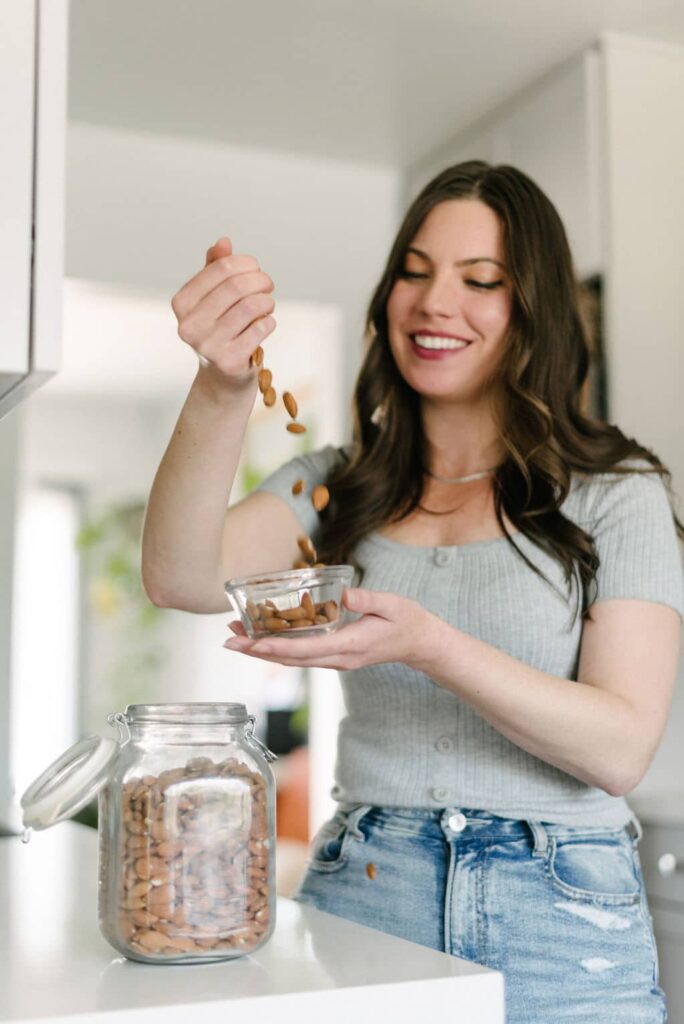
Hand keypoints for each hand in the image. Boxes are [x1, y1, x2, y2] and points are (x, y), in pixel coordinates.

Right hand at [171, 236, 275, 390]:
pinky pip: (259, 329)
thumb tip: (223, 242)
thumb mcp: (213, 297)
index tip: (256, 269)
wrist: (222, 376)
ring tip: (268, 304)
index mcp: (181, 303)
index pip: (220, 267)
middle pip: (236, 286)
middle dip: (260, 280)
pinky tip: (265, 324)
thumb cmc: (220, 329)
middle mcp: (189, 325)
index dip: (245, 263)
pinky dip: (269, 322)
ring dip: (266, 301)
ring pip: (250, 307)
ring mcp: (207, 346)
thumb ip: (215, 268)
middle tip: (268, 284)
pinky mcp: (228, 361)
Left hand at [223, 588, 443, 672]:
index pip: (307, 649)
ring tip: (235, 639)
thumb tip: (346, 594)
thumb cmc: (407, 621)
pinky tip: (262, 638)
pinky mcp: (334, 655)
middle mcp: (339, 657)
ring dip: (263, 650)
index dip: (277, 648)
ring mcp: (336, 659)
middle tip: (228, 641)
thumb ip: (370, 600)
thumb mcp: (393, 605)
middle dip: (258, 651)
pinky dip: (278, 648)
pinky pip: (301, 655)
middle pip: (291, 659)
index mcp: (351, 645)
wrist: (420, 642)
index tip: (252, 644)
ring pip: (293, 659)